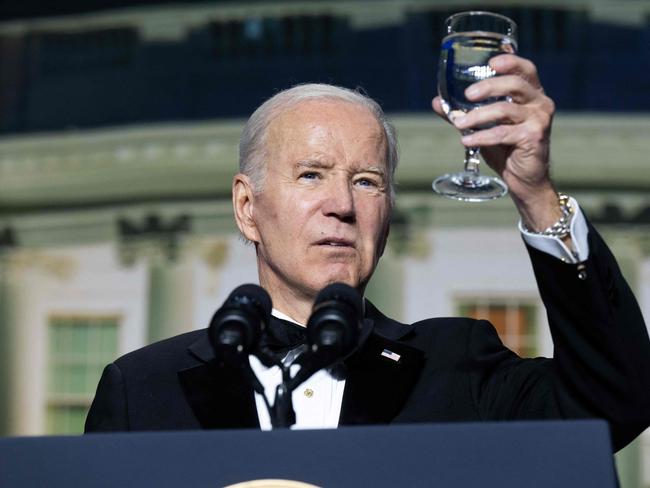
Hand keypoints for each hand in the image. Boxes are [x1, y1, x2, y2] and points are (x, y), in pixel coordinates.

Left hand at [432, 54, 560, 230]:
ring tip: (459, 124)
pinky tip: (466, 140)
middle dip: (488, 86)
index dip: (510, 61)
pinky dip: (482, 136)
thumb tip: (436, 102)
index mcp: (530, 94)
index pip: (525, 70)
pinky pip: (503, 133)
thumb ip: (463, 112)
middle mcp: (539, 103)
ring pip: (505, 110)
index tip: (491, 62)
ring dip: (478, 116)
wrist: (524, 179)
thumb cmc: (505, 149)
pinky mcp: (534, 137)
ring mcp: (539, 119)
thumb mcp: (483, 126)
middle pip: (514, 84)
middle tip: (467, 95)